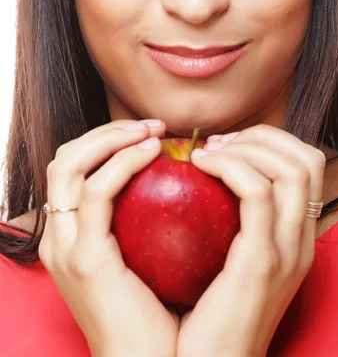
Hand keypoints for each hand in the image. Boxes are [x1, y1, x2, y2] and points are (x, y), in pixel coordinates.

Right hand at [38, 119, 178, 356]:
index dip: (105, 141)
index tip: (149, 134)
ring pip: (70, 166)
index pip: (73, 169)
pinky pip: (98, 191)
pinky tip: (153, 153)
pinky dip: (123, 162)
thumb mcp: (142, 257)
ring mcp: (66, 248)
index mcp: (69, 237)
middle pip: (64, 159)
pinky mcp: (86, 259)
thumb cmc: (155, 314)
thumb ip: (142, 221)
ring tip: (153, 132)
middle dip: (106, 132)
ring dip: (112, 137)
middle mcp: (58, 238)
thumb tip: (176, 179)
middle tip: (152, 126)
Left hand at [176, 123, 325, 356]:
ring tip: (206, 154)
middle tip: (216, 144)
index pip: (307, 165)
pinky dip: (230, 166)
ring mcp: (287, 253)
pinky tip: (198, 166)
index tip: (225, 146)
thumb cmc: (205, 312)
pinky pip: (257, 193)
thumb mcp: (230, 261)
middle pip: (306, 159)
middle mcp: (302, 242)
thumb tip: (203, 174)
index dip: (269, 142)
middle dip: (261, 136)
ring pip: (291, 169)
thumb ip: (232, 222)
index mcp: (297, 239)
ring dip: (246, 147)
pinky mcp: (262, 263)